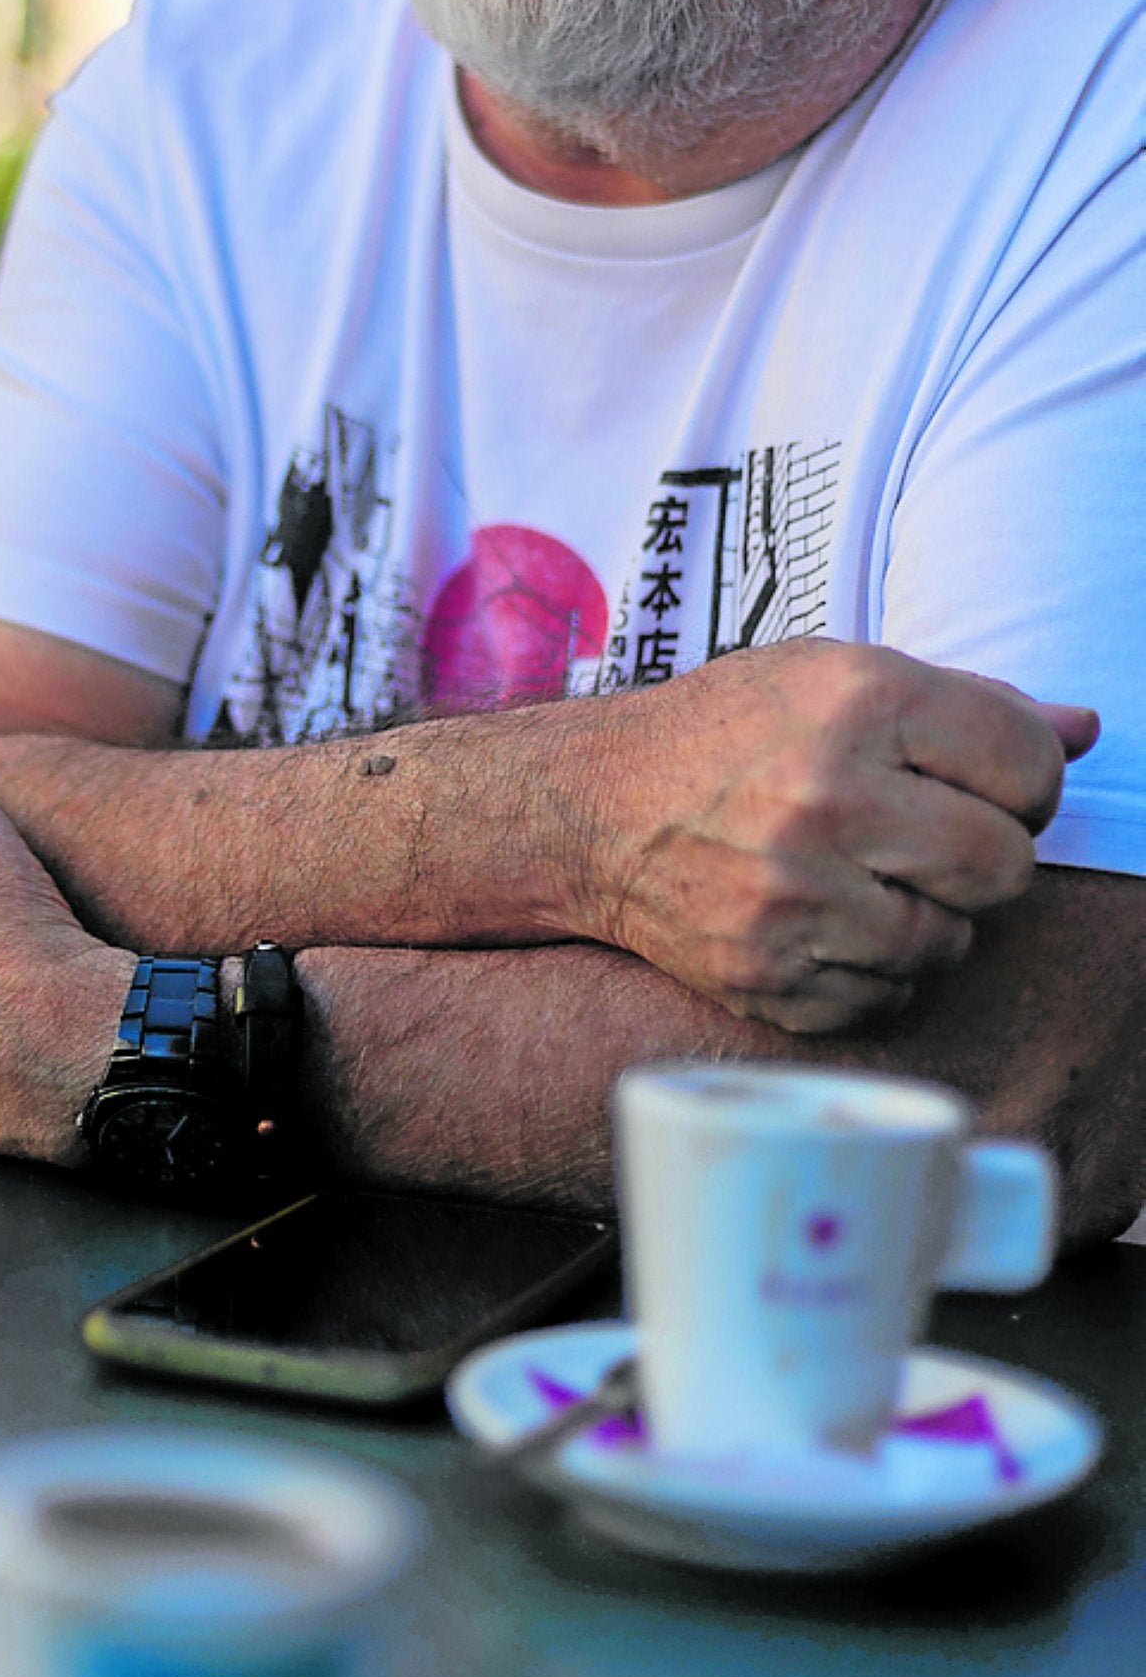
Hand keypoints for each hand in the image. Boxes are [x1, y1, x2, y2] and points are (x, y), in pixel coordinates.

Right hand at [565, 640, 1096, 1033]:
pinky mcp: (769, 973)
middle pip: (1006, 864)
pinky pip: (890, 999)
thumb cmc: (726, 733)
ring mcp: (796, 894)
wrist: (591, 809)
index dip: (1025, 781)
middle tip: (928, 840)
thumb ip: (967, 703)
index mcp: (858, 700)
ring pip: (951, 942)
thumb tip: (1085, 728)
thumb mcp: (833, 678)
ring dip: (925, 919)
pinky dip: (872, 972)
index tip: (984, 784)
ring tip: (864, 879)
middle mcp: (828, 795)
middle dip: (982, 856)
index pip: (1030, 764)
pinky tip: (826, 924)